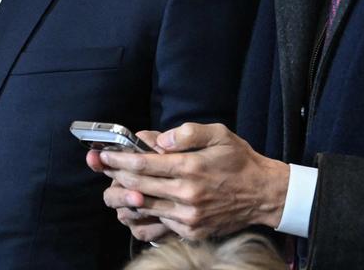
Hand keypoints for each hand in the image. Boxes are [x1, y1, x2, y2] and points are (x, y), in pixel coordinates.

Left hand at [98, 123, 288, 239]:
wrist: (264, 194)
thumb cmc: (238, 160)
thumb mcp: (217, 134)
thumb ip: (185, 133)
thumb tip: (156, 140)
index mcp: (190, 168)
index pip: (142, 165)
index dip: (118, 159)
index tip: (104, 154)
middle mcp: (187, 195)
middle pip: (137, 188)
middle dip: (113, 176)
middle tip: (99, 166)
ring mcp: (189, 217)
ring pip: (144, 208)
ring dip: (123, 197)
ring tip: (113, 185)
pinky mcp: (192, 231)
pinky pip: (158, 224)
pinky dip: (143, 214)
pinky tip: (135, 204)